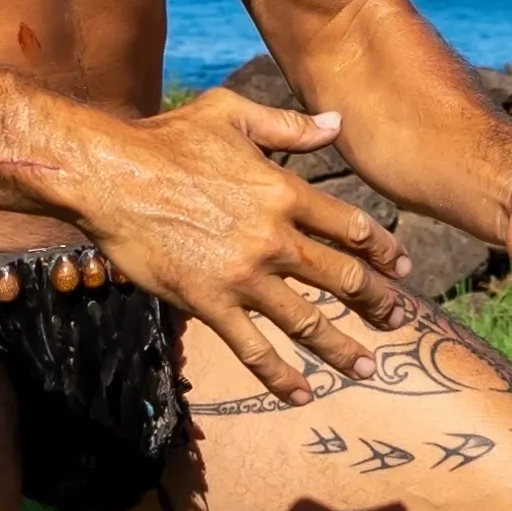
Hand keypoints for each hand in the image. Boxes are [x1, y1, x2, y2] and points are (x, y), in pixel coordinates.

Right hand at [88, 90, 412, 398]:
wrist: (109, 175)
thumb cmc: (166, 139)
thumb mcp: (232, 115)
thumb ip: (290, 125)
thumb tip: (338, 121)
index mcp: (283, 191)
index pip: (350, 227)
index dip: (383, 250)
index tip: (402, 267)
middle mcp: (273, 238)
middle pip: (342, 278)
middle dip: (377, 302)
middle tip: (398, 320)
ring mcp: (243, 276)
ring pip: (307, 321)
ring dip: (342, 348)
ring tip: (366, 367)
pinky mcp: (210, 304)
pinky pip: (254, 349)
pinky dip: (281, 376)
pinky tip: (302, 394)